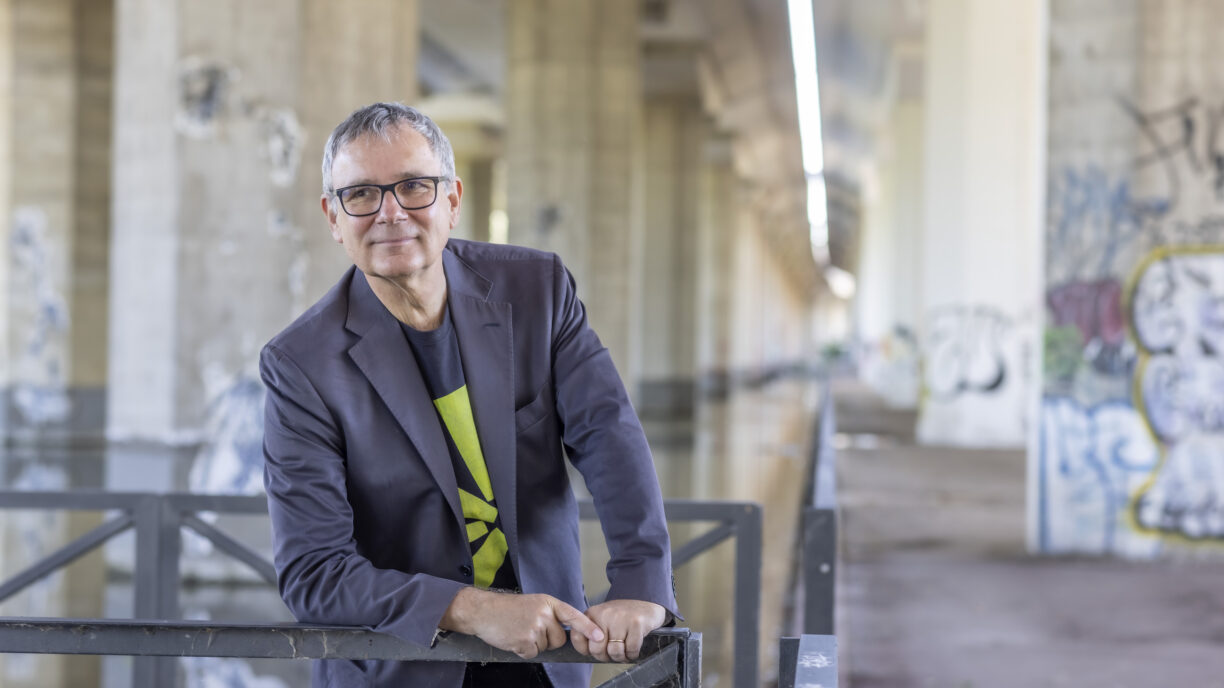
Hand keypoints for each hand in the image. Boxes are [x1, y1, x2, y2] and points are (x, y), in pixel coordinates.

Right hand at [440, 587, 604, 658]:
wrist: (483, 611)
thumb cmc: (507, 608)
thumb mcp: (533, 603)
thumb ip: (550, 614)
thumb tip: (565, 632)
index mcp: (548, 602)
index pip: (573, 615)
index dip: (587, 627)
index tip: (599, 636)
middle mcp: (544, 614)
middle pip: (559, 639)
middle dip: (548, 639)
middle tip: (529, 628)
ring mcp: (534, 628)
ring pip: (546, 647)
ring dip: (534, 645)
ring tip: (519, 631)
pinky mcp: (524, 641)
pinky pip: (533, 654)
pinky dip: (523, 651)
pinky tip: (513, 638)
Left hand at [573, 599, 666, 662]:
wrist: (646, 605)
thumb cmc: (622, 618)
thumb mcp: (602, 620)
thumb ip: (590, 634)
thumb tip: (586, 652)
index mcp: (592, 613)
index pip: (577, 638)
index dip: (586, 650)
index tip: (596, 649)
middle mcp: (604, 614)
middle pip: (597, 650)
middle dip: (606, 657)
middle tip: (612, 652)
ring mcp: (621, 618)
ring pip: (615, 652)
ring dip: (621, 657)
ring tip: (624, 650)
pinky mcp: (636, 623)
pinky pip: (631, 650)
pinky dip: (633, 654)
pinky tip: (633, 648)